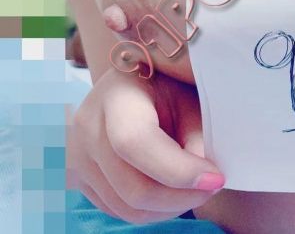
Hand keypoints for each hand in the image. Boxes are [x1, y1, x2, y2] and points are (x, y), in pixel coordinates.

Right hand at [67, 68, 224, 223]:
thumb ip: (197, 136)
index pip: (136, 143)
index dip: (179, 170)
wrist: (134, 86)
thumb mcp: (189, 99)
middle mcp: (86, 128)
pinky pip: (118, 211)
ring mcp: (76, 157)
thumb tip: (204, 180)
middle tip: (215, 186)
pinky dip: (153, 211)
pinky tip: (176, 192)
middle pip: (133, 187)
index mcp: (115, 95)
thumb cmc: (169, 89)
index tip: (216, 178)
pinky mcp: (78, 180)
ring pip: (127, 208)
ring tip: (199, 188)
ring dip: (171, 208)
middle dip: (181, 197)